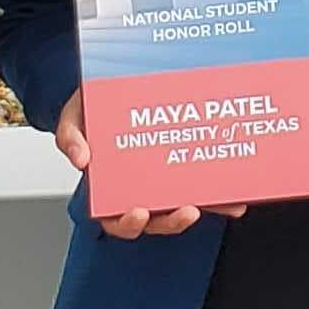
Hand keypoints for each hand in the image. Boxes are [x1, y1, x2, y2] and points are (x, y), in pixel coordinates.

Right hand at [51, 103, 241, 240]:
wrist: (111, 86)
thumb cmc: (91, 109)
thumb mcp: (74, 117)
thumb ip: (70, 137)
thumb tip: (80, 158)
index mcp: (109, 187)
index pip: (116, 218)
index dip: (128, 222)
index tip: (139, 213)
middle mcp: (139, 189)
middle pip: (156, 220)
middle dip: (172, 221)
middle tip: (187, 211)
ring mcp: (164, 180)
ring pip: (184, 205)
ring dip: (206, 208)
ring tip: (225, 203)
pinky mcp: (183, 167)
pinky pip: (203, 183)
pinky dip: (220, 192)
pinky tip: (237, 190)